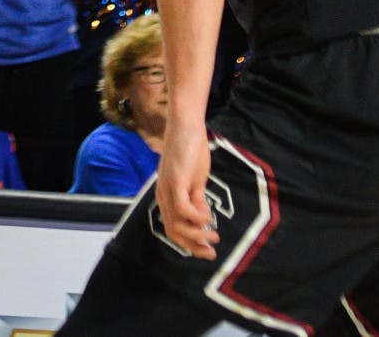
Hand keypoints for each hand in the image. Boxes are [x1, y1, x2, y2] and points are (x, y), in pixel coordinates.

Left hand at [155, 121, 218, 260]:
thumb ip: (197, 198)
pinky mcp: (177, 180)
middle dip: (193, 246)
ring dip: (197, 235)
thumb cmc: (190, 150)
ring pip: (177, 224)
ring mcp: (169, 188)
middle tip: (212, 251)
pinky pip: (183, 208)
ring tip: (214, 236)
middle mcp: (164, 195)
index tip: (206, 251)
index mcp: (166, 196)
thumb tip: (204, 218)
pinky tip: (209, 218)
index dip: (189, 244)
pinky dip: (197, 218)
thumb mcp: (194, 180)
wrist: (185, 126)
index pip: (172, 229)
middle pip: (173, 232)